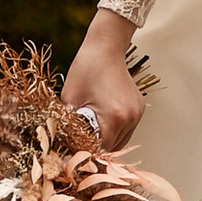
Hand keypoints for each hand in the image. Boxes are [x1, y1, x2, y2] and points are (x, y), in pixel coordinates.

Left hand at [63, 15, 145, 153]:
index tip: (73, 151)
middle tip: (79, 142)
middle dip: (95, 148)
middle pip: (112, 149)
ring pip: (121, 141)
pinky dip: (114, 131)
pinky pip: (127, 130)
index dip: (85, 152)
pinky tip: (102, 122)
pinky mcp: (139, 109)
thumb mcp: (70, 100)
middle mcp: (130, 117)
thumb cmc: (86, 69)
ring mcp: (137, 113)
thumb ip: (68, 125)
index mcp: (114, 116)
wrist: (105, 48)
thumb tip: (62, 144)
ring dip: (106, 141)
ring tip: (90, 132)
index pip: (100, 149)